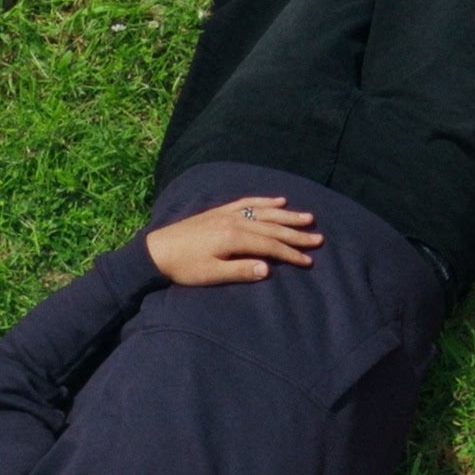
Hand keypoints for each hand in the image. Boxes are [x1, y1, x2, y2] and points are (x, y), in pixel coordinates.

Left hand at [147, 195, 318, 286]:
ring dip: (287, 214)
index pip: (270, 245)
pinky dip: (265, 201)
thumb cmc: (183, 267)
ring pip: (264, 212)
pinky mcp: (220, 211)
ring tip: (308, 217)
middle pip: (272, 227)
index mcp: (233, 238)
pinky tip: (279, 200)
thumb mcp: (212, 274)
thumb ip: (240, 270)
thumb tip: (268, 269)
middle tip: (318, 238)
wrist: (156, 251)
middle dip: (297, 233)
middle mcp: (234, 221)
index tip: (309, 261)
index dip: (291, 253)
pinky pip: (247, 202)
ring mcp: (227, 213)